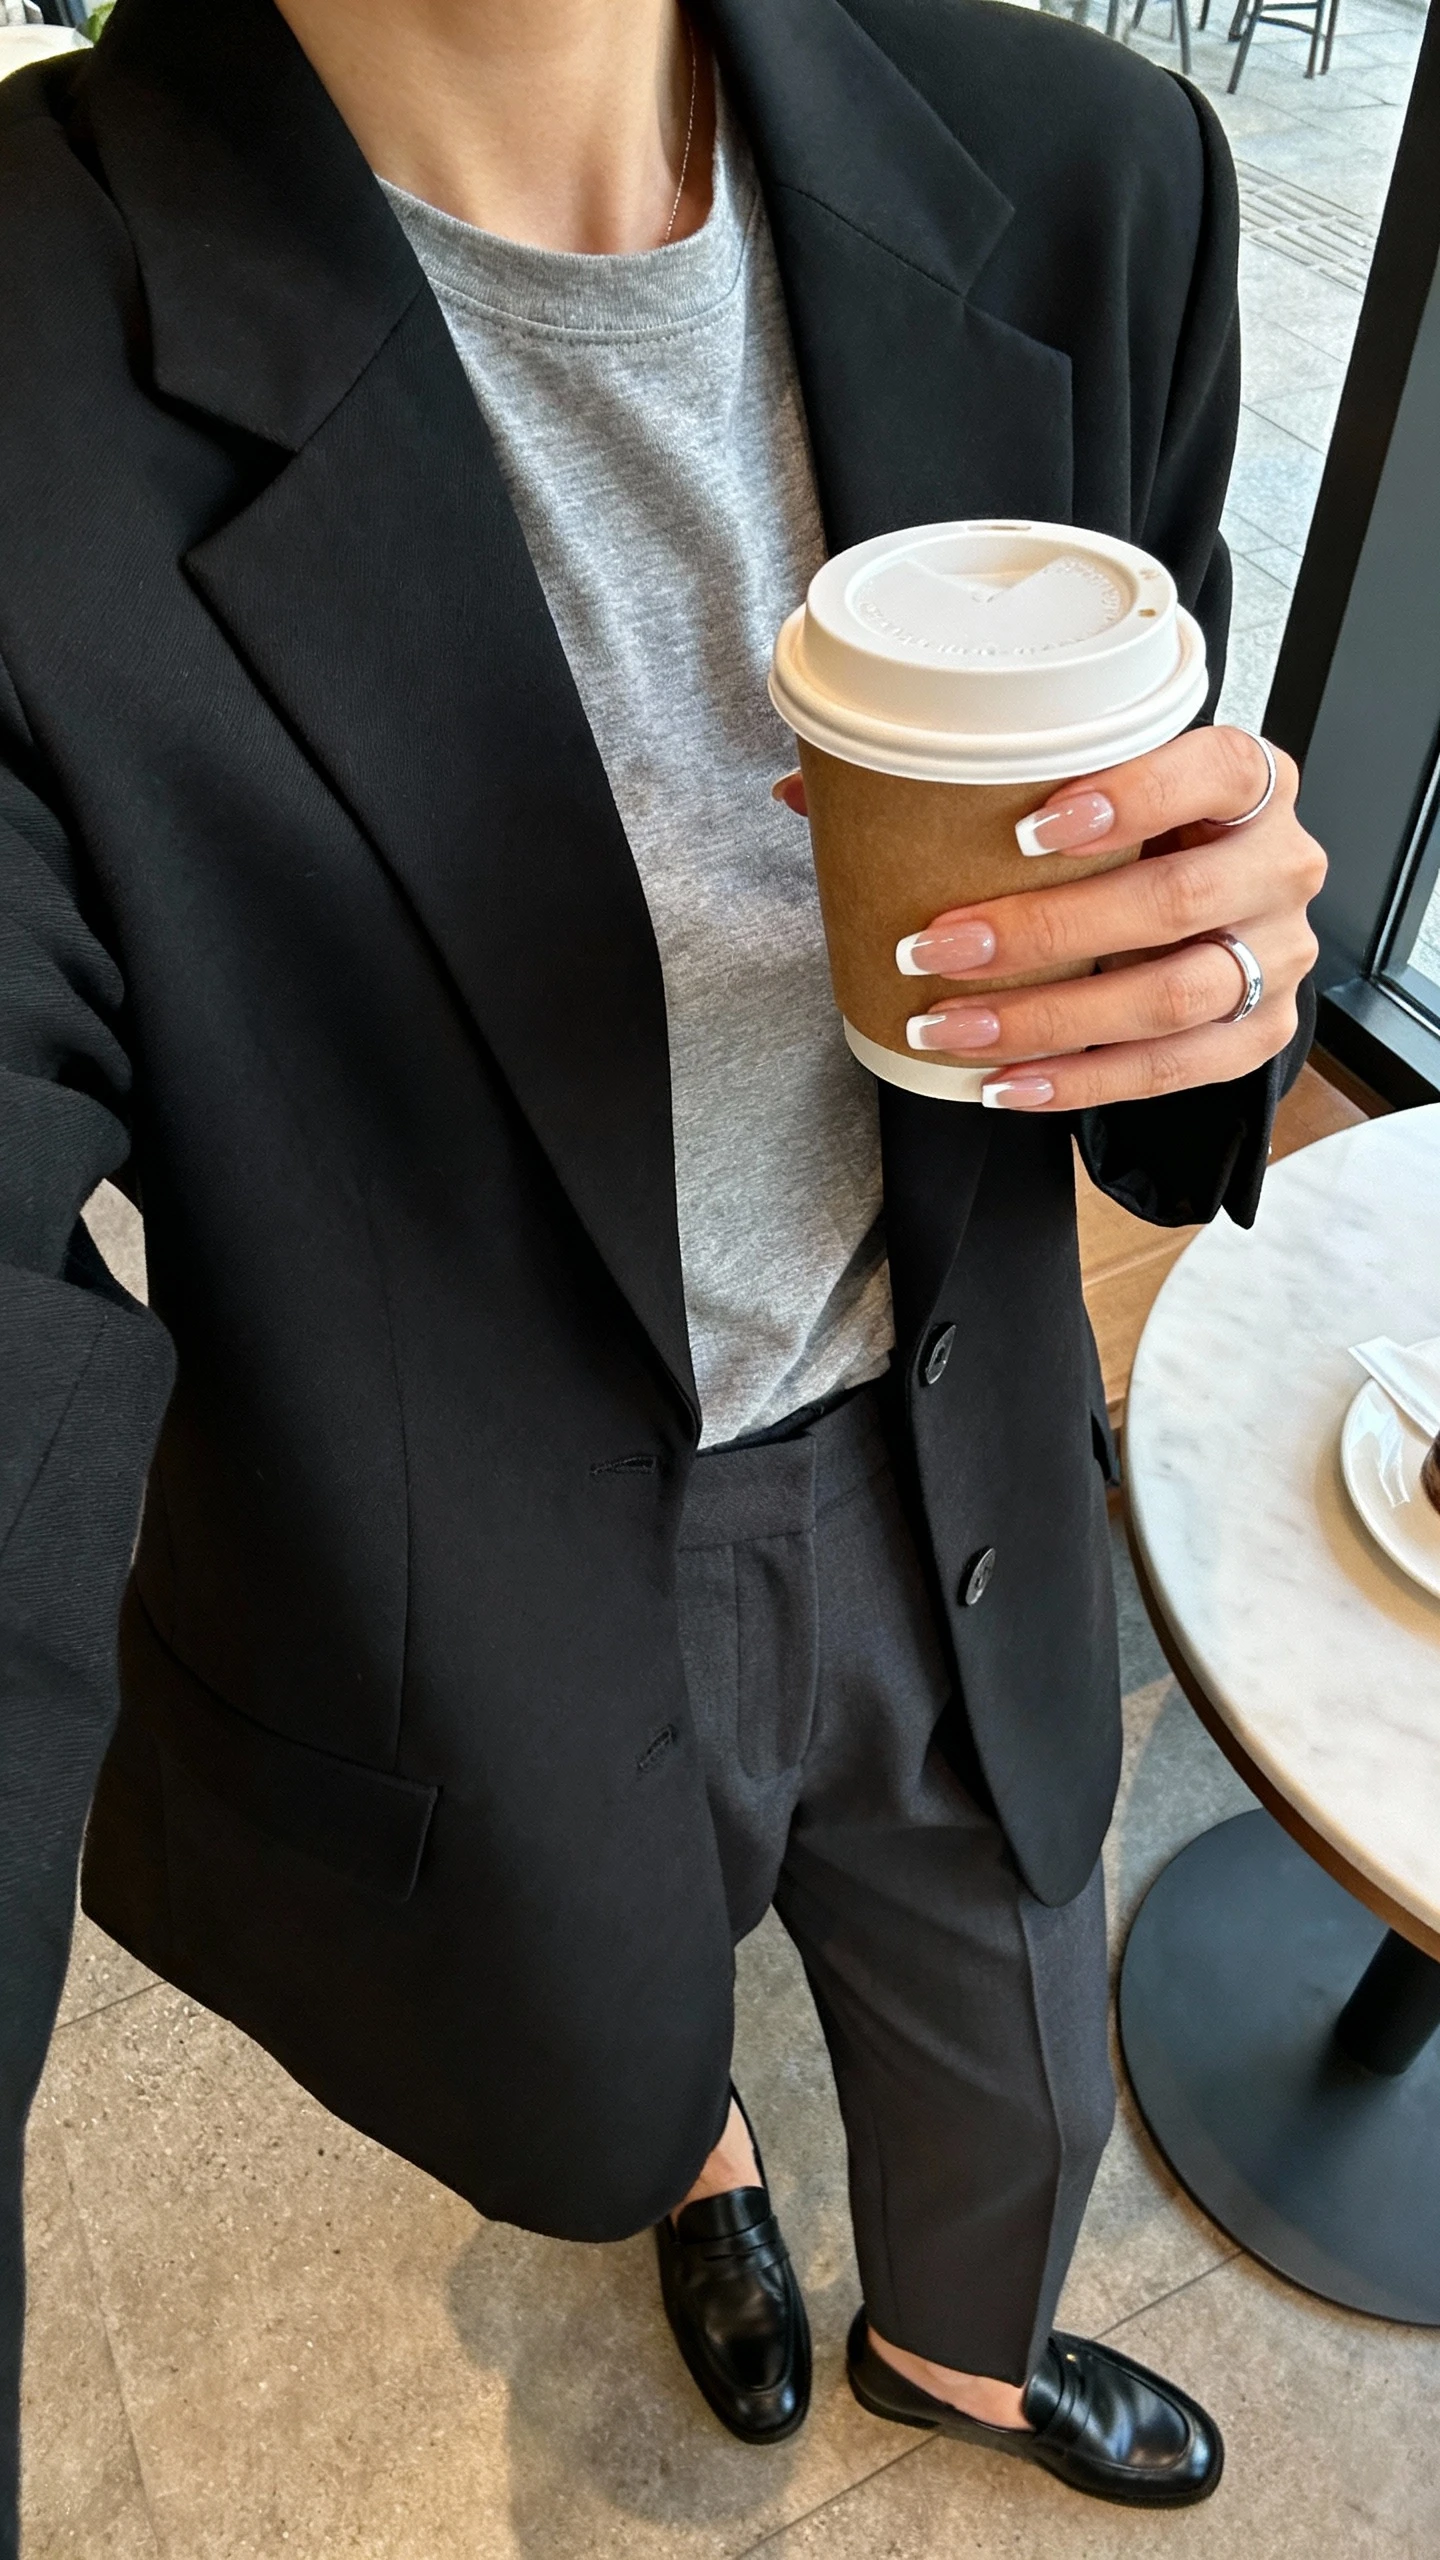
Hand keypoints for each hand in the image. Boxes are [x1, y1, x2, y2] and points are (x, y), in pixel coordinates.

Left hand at [773, 728, 1324, 1110]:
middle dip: (1045, 931)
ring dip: (1047, 1019)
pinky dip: (1079, 1081)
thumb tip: (806, 787)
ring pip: (1173, 997)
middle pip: (1178, 901)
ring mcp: (1278, 956)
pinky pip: (1173, 1073)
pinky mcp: (1260, 1033)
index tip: (1026, 827)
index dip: (1134, 794)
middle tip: (938, 948)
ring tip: (949, 1029)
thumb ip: (970, 780)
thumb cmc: (1139, 836)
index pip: (1219, 769)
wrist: (1219, 906)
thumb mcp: (1085, 793)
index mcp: (1246, 781)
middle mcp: (1280, 865)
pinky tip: (1003, 1083)